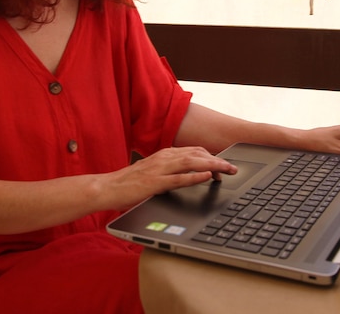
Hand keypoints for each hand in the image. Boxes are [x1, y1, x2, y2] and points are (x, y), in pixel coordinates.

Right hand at [98, 146, 237, 209]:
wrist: (106, 188)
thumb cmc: (128, 183)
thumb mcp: (152, 173)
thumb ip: (168, 172)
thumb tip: (186, 175)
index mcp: (164, 155)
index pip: (194, 151)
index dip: (212, 157)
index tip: (224, 165)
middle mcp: (163, 158)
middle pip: (197, 154)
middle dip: (218, 160)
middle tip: (233, 168)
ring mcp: (159, 170)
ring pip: (192, 163)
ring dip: (212, 165)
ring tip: (227, 170)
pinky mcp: (154, 183)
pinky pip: (178, 179)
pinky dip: (194, 176)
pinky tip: (206, 177)